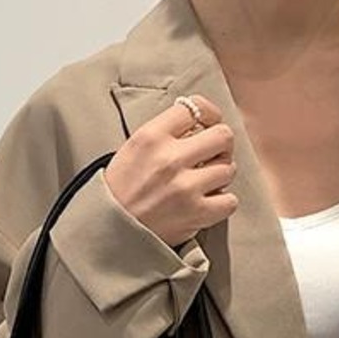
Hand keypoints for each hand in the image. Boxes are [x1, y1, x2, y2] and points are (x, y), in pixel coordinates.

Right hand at [104, 95, 237, 249]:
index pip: (194, 107)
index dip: (207, 113)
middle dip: (220, 144)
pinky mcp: (195, 214)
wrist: (108, 230)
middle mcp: (170, 158)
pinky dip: (223, 201)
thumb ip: (165, 132)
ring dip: (220, 173)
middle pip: (222, 135)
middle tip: (212, 153)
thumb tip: (200, 123)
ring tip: (205, 180)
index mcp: (151, 136)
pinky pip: (230, 201)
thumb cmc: (120, 188)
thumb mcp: (133, 147)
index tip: (207, 122)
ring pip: (229, 168)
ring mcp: (185, 187)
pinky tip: (208, 201)